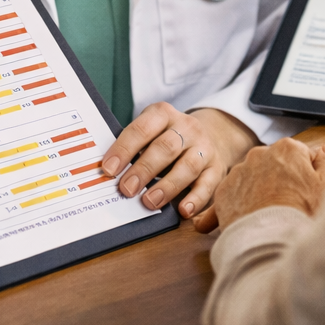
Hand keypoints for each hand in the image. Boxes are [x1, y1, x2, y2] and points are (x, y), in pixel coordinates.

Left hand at [102, 104, 258, 218]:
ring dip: (167, 185)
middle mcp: (187, 127)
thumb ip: (134, 148)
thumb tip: (108, 174)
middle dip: (144, 169)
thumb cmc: (167, 138)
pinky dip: (196, 199)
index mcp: (163, 114)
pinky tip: (183, 211)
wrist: (211, 134)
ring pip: (188, 165)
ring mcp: (204, 147)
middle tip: (126, 189)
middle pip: (166, 147)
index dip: (124, 149)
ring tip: (149, 202)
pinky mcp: (216, 168)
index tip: (108, 169)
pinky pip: (208, 184)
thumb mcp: (152, 132)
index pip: (142, 128)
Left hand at [194, 135, 324, 233]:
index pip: (300, 155)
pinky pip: (234, 194)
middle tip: (290, 204)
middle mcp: (260, 154)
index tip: (307, 191)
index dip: (306, 174)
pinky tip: (249, 218)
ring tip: (271, 214)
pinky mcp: (223, 193)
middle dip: (282, 179)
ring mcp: (239, 172)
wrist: (271, 243)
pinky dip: (240, 203)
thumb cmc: (304, 215)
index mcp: (288, 148)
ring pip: (253, 177)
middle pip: (275, 164)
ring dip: (260, 189)